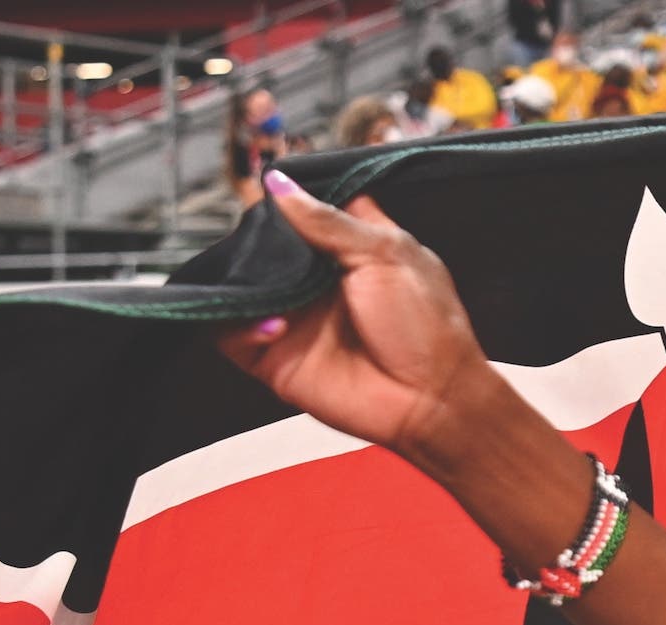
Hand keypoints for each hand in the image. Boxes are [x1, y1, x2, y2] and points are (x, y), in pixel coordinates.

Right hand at [219, 171, 494, 454]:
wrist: (432, 399)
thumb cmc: (427, 327)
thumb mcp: (384, 254)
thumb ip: (329, 220)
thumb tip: (280, 185)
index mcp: (352, 247)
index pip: (308, 208)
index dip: (291, 195)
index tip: (274, 184)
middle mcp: (318, 280)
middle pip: (267, 246)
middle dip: (257, 239)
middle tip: (260, 237)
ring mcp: (295, 318)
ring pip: (243, 288)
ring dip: (243, 283)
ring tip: (264, 284)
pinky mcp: (277, 358)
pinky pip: (233, 336)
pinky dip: (239, 326)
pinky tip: (275, 326)